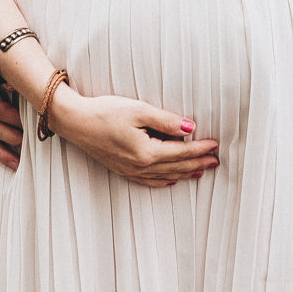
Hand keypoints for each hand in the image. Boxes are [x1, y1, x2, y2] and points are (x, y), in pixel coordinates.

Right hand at [48, 88, 220, 187]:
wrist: (76, 122)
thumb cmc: (106, 112)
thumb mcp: (139, 110)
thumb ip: (165, 120)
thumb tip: (189, 127)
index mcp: (146, 152)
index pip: (180, 152)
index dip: (199, 148)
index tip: (215, 145)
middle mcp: (139, 166)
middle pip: (175, 167)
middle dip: (197, 163)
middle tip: (216, 161)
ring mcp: (130, 170)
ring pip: (164, 176)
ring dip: (184, 174)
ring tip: (201, 171)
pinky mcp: (122, 169)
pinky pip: (148, 181)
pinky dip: (163, 181)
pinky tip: (170, 180)